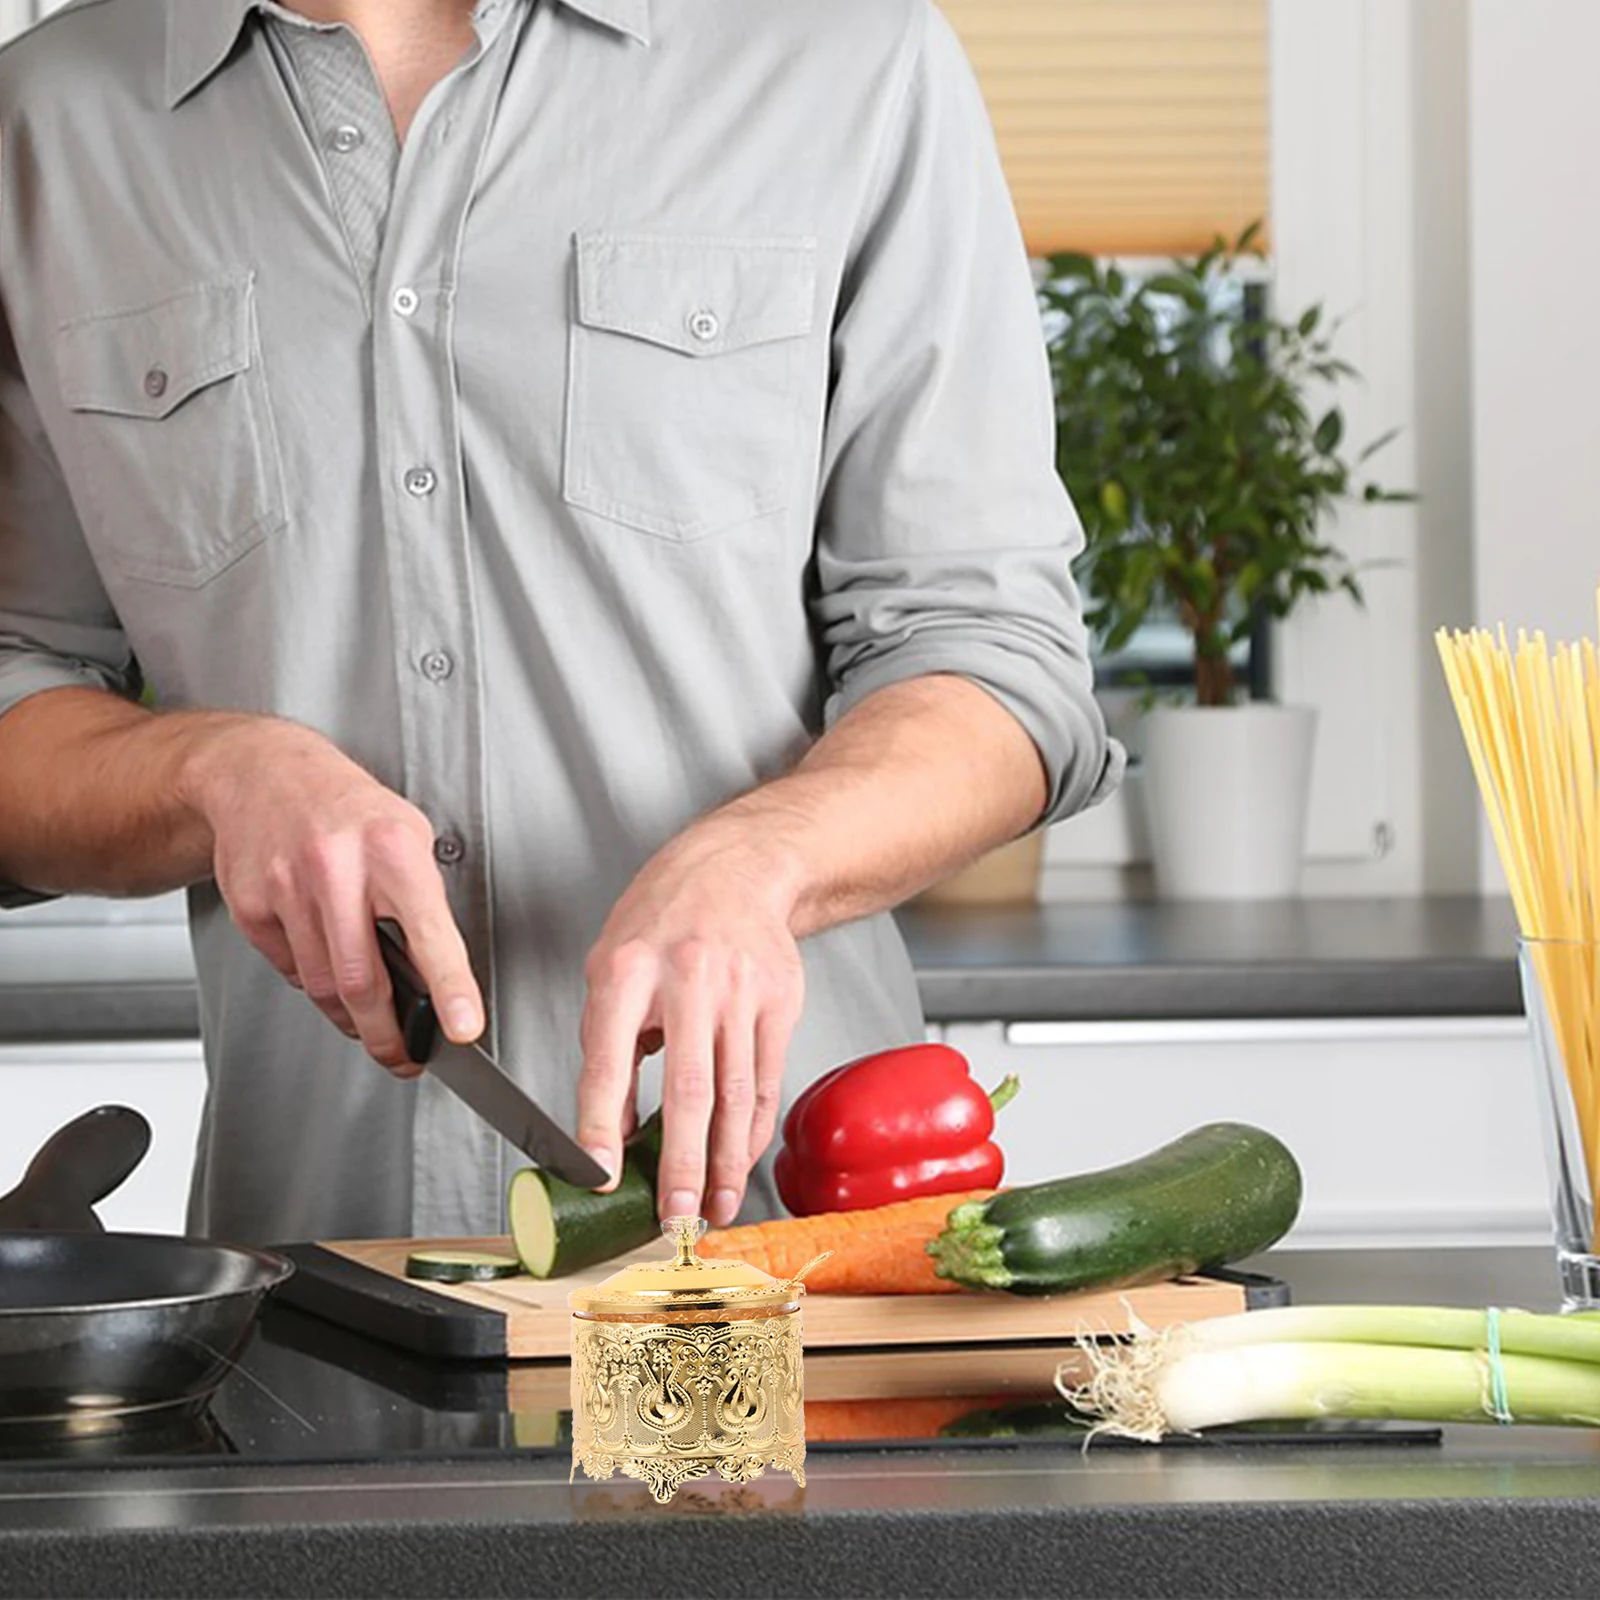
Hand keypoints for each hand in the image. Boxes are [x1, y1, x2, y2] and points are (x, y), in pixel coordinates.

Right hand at [187, 719, 483, 1074]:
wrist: (265, 772)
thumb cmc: (349, 809)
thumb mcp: (407, 835)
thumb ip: (423, 902)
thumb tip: (442, 978)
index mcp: (392, 848)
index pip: (429, 932)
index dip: (450, 987)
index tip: (464, 1028)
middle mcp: (338, 866)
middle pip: (362, 980)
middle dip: (387, 1034)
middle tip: (404, 1056)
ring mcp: (288, 886)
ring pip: (323, 985)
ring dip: (349, 1016)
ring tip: (367, 1016)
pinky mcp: (251, 904)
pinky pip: (290, 969)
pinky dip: (312, 978)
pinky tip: (323, 955)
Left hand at [577, 831, 805, 1226]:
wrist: (736, 867)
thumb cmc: (663, 918)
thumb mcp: (611, 964)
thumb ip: (607, 1041)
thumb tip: (612, 1128)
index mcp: (629, 969)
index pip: (610, 1058)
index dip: (600, 1122)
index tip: (597, 1173)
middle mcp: (689, 979)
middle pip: (687, 1088)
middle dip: (681, 1164)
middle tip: (674, 1217)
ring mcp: (741, 992)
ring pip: (734, 1093)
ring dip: (725, 1162)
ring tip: (714, 1207)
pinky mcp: (780, 1002)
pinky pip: (765, 1080)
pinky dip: (752, 1129)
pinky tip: (741, 1160)